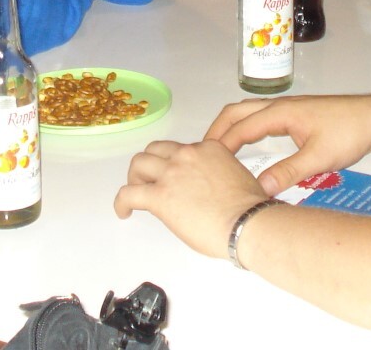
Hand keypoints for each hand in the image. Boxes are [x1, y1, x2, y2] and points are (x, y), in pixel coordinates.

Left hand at [113, 139, 268, 258]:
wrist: (246, 222)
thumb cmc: (248, 209)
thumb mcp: (237, 176)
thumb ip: (217, 173)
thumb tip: (208, 188)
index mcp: (208, 148)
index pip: (181, 149)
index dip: (174, 163)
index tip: (174, 175)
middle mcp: (187, 155)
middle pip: (156, 150)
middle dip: (150, 164)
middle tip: (149, 180)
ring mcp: (172, 173)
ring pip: (139, 163)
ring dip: (135, 178)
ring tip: (136, 192)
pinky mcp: (160, 195)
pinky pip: (128, 193)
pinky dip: (121, 202)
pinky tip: (124, 211)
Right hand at [204, 95, 370, 193]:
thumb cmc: (349, 133)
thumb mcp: (319, 158)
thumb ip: (287, 173)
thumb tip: (257, 190)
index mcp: (280, 113)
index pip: (240, 127)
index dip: (220, 145)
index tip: (203, 163)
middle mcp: (279, 106)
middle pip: (236, 112)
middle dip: (216, 131)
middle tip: (202, 156)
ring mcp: (286, 109)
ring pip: (247, 113)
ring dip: (229, 128)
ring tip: (217, 153)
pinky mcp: (294, 115)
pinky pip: (259, 118)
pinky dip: (244, 129)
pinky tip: (246, 148)